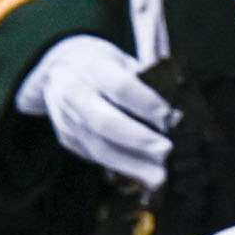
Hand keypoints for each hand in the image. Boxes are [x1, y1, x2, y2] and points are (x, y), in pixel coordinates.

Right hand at [14, 35, 176, 188]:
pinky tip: (143, 175)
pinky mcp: (68, 140)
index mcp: (91, 66)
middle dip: (138, 139)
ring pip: (99, 147)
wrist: (58, 70)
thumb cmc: (104, 64)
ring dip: (132, 164)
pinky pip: (96, 158)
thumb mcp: (124, 59)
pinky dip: (121, 168)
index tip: (168, 115)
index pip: (120, 86)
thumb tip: (176, 111)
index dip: (145, 102)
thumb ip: (149, 80)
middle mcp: (74, 94)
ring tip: (160, 175)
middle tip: (167, 150)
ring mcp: (67, 120)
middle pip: (105, 122)